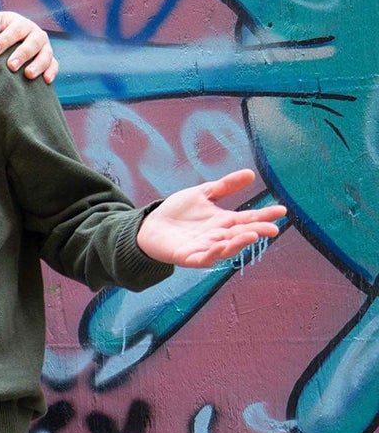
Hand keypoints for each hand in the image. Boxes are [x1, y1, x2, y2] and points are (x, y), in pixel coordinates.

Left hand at [0, 10, 57, 83]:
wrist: (9, 39)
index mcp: (22, 25)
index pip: (16, 30)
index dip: (5, 40)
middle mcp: (36, 35)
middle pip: (33, 43)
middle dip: (22, 54)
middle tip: (11, 65)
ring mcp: (44, 47)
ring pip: (46, 54)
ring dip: (38, 65)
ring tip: (28, 74)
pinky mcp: (49, 60)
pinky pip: (54, 65)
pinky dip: (51, 72)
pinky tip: (46, 80)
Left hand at [136, 169, 285, 268]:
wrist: (150, 225)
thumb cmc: (177, 211)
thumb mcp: (203, 193)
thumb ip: (225, 186)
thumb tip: (250, 173)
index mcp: (223, 221)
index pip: (248, 218)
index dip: (265, 215)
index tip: (282, 210)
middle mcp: (218, 236)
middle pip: (240, 234)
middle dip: (256, 231)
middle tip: (273, 228)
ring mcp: (204, 248)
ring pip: (226, 249)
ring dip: (238, 243)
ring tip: (252, 235)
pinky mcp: (187, 257)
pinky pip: (202, 259)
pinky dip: (212, 254)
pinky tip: (220, 247)